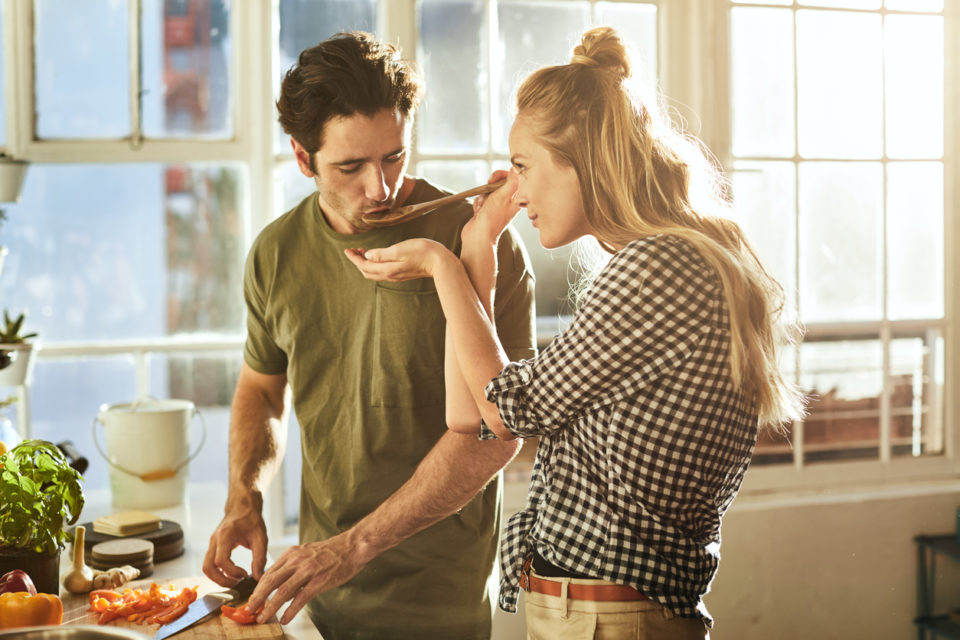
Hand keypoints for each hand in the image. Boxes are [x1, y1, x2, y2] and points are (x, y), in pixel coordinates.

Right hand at [201, 503, 267, 587]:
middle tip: (237, 584)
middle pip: (208, 567)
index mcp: (225, 535)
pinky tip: (233, 574)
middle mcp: (214, 540)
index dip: (232, 572)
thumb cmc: (251, 519)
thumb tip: (258, 577)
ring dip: (218, 578)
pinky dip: (219, 572)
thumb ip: (260, 558)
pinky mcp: (213, 546)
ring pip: (206, 567)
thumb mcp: (261, 537)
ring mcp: (212, 543)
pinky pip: (210, 563)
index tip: (245, 574)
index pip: (221, 561)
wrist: (243, 506)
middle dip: (221, 580)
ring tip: (235, 581)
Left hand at [245, 534, 369, 624]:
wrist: (352, 546)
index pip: (269, 572)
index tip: (252, 599)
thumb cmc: (332, 551)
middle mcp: (297, 560)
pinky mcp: (319, 581)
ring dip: (270, 606)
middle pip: (271, 581)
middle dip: (257, 598)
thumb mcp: (307, 553)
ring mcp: (308, 571)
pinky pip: (301, 598)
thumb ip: (293, 566)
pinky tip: (285, 619)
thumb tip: (281, 586)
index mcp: (292, 553)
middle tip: (249, 610)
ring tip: (262, 617)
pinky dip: (290, 610)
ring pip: (282, 591)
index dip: (258, 588)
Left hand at [344, 238, 448, 282]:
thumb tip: (367, 256)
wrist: (441, 263)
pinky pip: (383, 272)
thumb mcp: (399, 249)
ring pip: (375, 272)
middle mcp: (390, 275)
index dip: (354, 258)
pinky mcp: (403, 273)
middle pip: (367, 271)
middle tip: (353, 250)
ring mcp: (397, 276)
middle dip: (358, 261)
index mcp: (387, 269)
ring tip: (363, 251)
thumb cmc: (422, 252)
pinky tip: (377, 257)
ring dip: (366, 263)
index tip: (347, 249)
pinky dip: (375, 265)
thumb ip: (382, 254)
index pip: (364, 265)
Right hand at [463, 169, 520, 246]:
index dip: (503, 175)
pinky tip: (478, 212)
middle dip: (489, 186)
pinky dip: (478, 204)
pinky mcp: (486, 210)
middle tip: (487, 189)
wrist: (478, 237)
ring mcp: (496, 207)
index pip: (513, 179)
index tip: (494, 178)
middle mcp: (507, 203)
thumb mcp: (503, 196)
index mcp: (516, 199)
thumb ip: (511, 181)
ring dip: (482, 197)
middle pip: (499, 184)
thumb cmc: (492, 218)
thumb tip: (516, 168)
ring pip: (488, 191)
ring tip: (482, 207)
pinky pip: (481, 199)